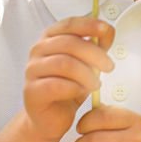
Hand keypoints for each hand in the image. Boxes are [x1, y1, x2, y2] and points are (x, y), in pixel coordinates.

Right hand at [23, 16, 115, 141]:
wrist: (50, 117)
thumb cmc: (68, 87)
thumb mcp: (86, 63)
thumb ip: (96, 46)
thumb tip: (107, 31)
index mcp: (51, 38)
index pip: (69, 24)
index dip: (89, 25)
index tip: (106, 30)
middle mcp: (38, 50)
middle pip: (69, 43)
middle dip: (95, 54)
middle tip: (109, 66)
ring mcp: (32, 70)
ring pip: (64, 64)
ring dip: (86, 74)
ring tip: (96, 84)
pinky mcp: (31, 91)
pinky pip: (55, 85)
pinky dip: (74, 88)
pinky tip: (81, 92)